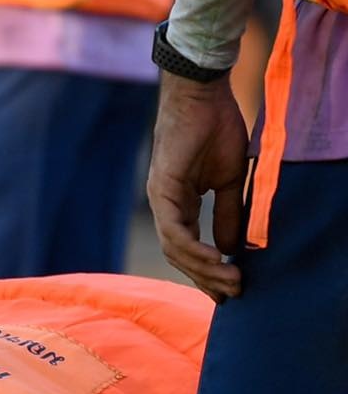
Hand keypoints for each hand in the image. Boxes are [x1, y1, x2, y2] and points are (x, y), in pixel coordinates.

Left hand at [145, 73, 250, 299]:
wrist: (203, 97)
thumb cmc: (217, 131)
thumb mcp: (230, 180)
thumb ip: (228, 213)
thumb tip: (234, 248)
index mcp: (180, 205)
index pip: (190, 249)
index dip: (208, 272)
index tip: (230, 290)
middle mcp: (165, 207)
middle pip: (181, 256)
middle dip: (208, 279)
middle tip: (233, 296)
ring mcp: (161, 200)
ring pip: (177, 249)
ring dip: (204, 269)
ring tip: (232, 283)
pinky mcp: (162, 190)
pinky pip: (174, 230)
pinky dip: (194, 248)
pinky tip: (215, 261)